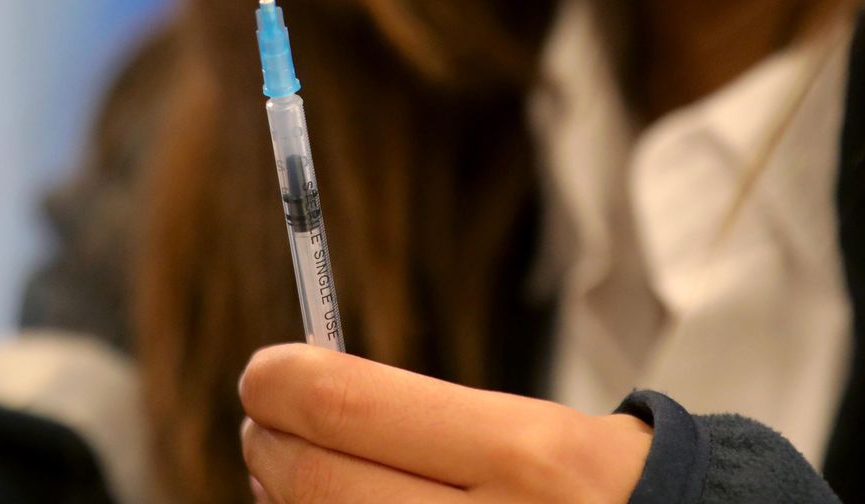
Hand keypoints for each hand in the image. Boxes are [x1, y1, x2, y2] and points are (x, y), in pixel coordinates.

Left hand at [240, 344, 652, 502]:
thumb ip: (429, 420)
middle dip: (270, 446)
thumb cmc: (600, 496)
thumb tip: (300, 399)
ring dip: (286, 501)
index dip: (282, 384)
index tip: (266, 374)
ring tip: (295, 477)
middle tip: (264, 425)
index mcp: (528, 454)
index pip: (348, 405)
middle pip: (319, 480)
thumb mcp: (539, 433)